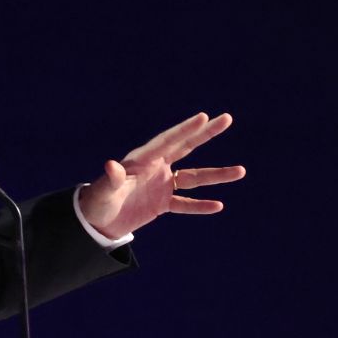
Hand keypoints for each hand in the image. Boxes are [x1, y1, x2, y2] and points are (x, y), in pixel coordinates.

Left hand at [79, 112, 245, 238]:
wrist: (96, 221)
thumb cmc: (97, 201)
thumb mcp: (103, 190)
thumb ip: (112, 178)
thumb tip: (110, 166)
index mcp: (142, 159)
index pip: (168, 141)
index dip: (185, 129)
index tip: (204, 116)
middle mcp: (155, 168)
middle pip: (186, 147)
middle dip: (206, 134)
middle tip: (227, 118)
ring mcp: (161, 185)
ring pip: (193, 178)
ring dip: (216, 175)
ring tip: (241, 171)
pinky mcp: (162, 203)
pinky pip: (185, 203)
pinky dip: (200, 205)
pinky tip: (218, 205)